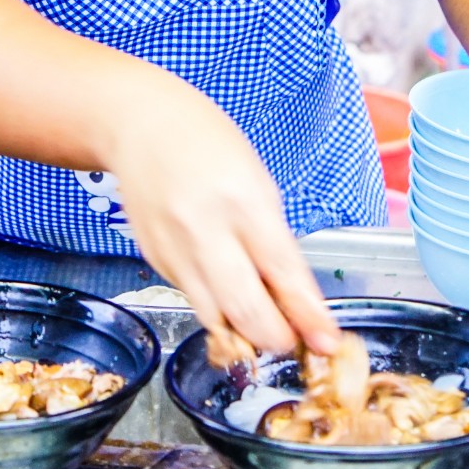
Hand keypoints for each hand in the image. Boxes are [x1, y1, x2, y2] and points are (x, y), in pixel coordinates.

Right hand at [105, 84, 339, 360]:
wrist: (141, 126)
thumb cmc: (207, 145)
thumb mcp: (257, 181)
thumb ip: (274, 239)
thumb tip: (295, 297)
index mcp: (243, 202)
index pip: (282, 274)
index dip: (308, 316)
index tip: (327, 341)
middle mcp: (205, 231)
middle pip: (246, 311)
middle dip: (276, 339)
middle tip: (292, 341)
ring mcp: (174, 250)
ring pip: (215, 319)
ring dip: (245, 334)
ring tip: (263, 326)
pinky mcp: (155, 262)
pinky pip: (193, 299)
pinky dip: (216, 307)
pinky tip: (228, 294)